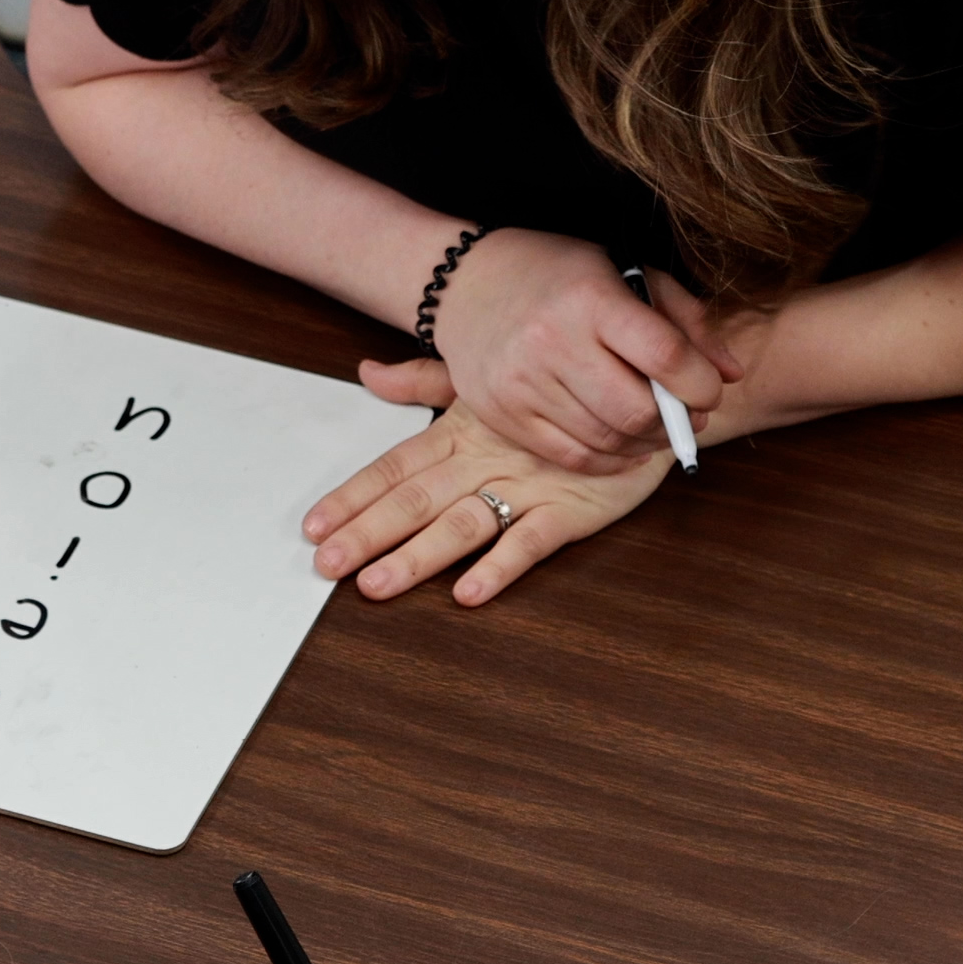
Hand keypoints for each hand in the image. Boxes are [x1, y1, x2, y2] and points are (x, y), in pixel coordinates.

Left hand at [306, 368, 672, 604]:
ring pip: (463, 523)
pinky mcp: (575, 508)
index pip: (394, 465)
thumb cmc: (562, 388)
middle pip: (416, 499)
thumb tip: (367, 371)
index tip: (313, 526)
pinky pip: (533, 540)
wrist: (649, 390)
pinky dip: (501, 565)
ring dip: (418, 556)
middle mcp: (487, 457)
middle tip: (326, 565)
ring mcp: (531, 484)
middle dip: (367, 533)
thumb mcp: (488, 377)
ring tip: (377, 585)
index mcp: (461, 429)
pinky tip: (468, 592)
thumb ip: (426, 380)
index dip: (353, 496)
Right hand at [427, 229, 738, 473]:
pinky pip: (571, 456)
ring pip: (607, 439)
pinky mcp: (503, 414)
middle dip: (677, 420)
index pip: (663, 357)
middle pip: (636, 410)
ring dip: (647, 443)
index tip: (710, 389)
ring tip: (656, 425)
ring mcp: (522, 382)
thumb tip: (732, 374)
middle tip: (689, 413)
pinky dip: (610, 460)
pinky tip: (625, 445)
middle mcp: (551, 342)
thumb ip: (686, 321)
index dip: (701, 384)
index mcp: (589, 299)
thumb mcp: (628, 272)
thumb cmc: (557, 273)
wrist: (467, 281)